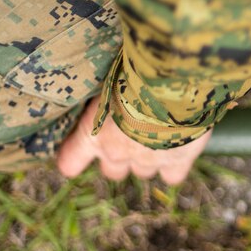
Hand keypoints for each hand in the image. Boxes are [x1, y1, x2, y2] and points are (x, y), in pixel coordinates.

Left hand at [57, 97, 211, 183]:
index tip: (74, 157)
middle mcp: (116, 153)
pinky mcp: (175, 163)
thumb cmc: (132, 74)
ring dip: (147, 158)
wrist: (170, 84)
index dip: (74, 159)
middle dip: (119, 156)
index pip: (71, 161)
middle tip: (130, 134)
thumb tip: (105, 91)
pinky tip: (180, 149)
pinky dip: (174, 165)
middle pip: (112, 170)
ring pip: (142, 171)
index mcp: (92, 134)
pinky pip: (171, 176)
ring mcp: (147, 161)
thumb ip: (104, 99)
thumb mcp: (106, 82)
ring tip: (159, 134)